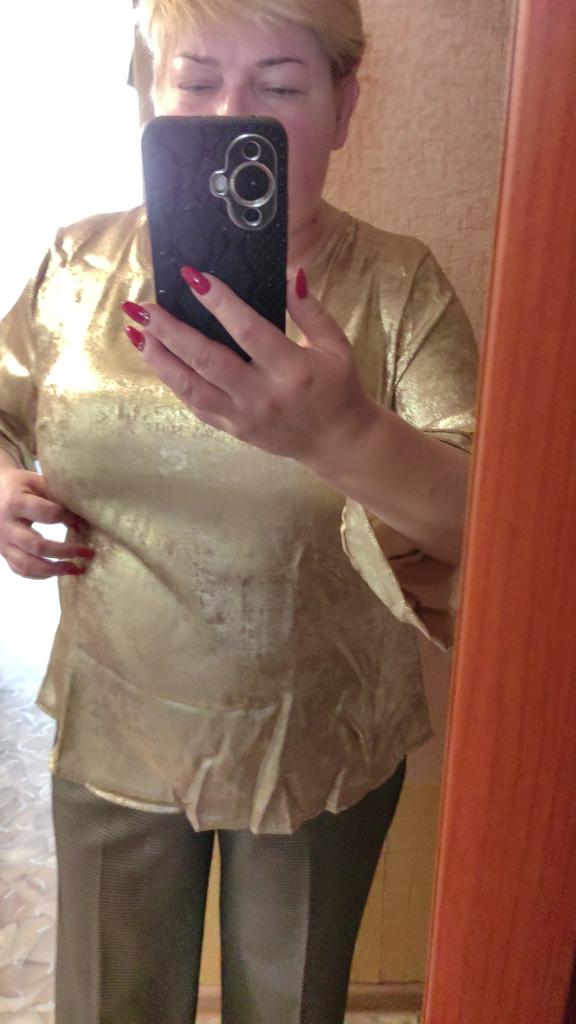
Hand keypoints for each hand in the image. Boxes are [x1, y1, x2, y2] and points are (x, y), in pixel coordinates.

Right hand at [0, 466, 93, 579]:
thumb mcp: (36, 482)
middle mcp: (6, 526)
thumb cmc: (19, 485)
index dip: (69, 519)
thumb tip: (85, 515)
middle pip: (38, 546)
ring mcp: (3, 543)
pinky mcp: (3, 553)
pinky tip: (58, 571)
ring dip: (55, 570)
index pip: (48, 514)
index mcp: (16, 503)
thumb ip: (57, 496)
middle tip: (88, 552)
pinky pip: (21, 570)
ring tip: (77, 569)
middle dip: (66, 551)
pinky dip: (41, 575)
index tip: (83, 524)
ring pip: (27, 565)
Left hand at [122, 268, 377, 469]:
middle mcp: (262, 395)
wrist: (337, 442)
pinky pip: (196, 405)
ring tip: (136, 332)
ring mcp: (243, 416)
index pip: (248, 332)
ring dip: (160, 359)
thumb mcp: (335, 345)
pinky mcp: (233, 429)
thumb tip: (290, 273)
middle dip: (170, 331)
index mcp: (291, 369)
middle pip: (207, 360)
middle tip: (142, 307)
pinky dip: (173, 382)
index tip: (193, 276)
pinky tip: (156, 359)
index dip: (219, 303)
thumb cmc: (338, 387)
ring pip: (192, 387)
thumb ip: (310, 310)